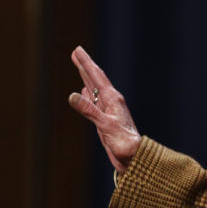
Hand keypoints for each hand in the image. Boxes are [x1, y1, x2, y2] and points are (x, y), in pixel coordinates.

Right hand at [67, 46, 140, 172]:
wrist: (133, 157)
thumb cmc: (124, 142)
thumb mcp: (105, 125)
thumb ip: (89, 110)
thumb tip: (73, 94)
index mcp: (113, 99)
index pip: (96, 76)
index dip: (86, 63)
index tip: (77, 50)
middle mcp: (111, 101)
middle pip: (95, 79)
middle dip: (85, 65)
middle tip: (76, 52)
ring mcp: (108, 110)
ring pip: (94, 89)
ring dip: (86, 77)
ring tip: (80, 66)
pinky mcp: (105, 119)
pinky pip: (94, 101)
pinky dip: (87, 93)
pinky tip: (84, 90)